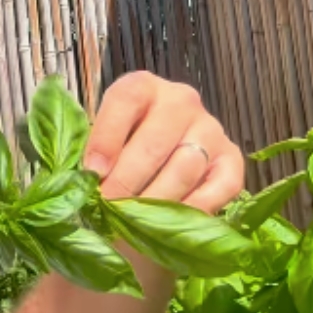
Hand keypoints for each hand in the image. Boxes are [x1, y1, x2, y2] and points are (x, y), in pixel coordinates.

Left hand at [84, 71, 244, 213]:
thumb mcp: (99, 143)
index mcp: (142, 88)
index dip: (107, 137)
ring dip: (155, 201)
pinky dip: (192, 210)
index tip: (92, 172)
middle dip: (125, 183)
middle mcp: (181, 101)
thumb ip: (90, 155)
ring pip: (185, 168)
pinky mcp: (231, 160)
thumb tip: (80, 185)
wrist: (156, 164)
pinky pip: (218, 188)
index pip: (127, 100)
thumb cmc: (118, 152)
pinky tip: (169, 224)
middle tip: (106, 211)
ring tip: (131, 223)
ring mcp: (210, 129)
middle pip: (154, 143)